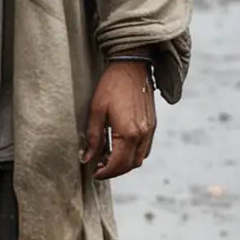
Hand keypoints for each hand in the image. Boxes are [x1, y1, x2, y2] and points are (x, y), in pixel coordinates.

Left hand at [81, 61, 156, 180]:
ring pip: (139, 159)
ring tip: (108, 158)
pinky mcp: (152, 125)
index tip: (94, 173)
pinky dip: (133, 154)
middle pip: (130, 165)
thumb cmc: (111, 86)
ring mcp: (150, 130)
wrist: (132, 66)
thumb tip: (87, 158)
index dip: (104, 173)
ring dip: (124, 164)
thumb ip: (93, 138)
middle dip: (114, 171)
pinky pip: (145, 148)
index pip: (117, 164)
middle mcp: (142, 134)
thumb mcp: (96, 111)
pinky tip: (120, 148)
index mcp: (128, 133)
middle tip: (98, 167)